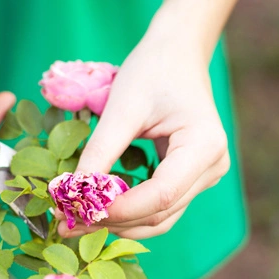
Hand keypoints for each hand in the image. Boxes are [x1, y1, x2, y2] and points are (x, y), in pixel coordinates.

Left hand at [63, 28, 230, 239]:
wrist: (177, 54)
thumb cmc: (153, 71)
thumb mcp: (122, 107)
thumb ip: (101, 151)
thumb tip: (72, 192)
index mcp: (204, 145)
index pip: (162, 194)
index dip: (120, 209)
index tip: (78, 211)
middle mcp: (212, 167)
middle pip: (161, 212)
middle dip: (113, 220)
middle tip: (65, 223)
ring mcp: (205, 176)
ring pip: (161, 218)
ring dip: (119, 223)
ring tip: (76, 221)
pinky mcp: (191, 179)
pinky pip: (160, 207)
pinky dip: (129, 212)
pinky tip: (97, 210)